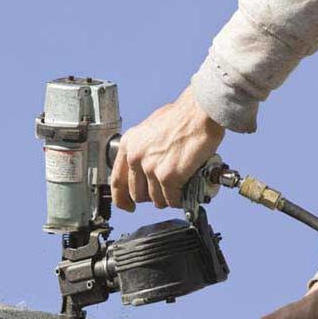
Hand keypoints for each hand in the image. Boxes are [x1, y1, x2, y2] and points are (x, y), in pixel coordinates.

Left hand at [111, 86, 224, 210]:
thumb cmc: (182, 116)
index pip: (117, 181)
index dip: (122, 199)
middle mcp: (136, 157)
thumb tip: (148, 164)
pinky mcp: (168, 176)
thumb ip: (144, 149)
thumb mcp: (151, 129)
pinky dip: (180, 199)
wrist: (200, 113)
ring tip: (180, 188)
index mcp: (129, 145)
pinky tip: (186, 192)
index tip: (128, 206)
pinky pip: (172, 199)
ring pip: (156, 199)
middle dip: (152, 197)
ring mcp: (151, 168)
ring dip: (168, 198)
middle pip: (137, 194)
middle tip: (165, 192)